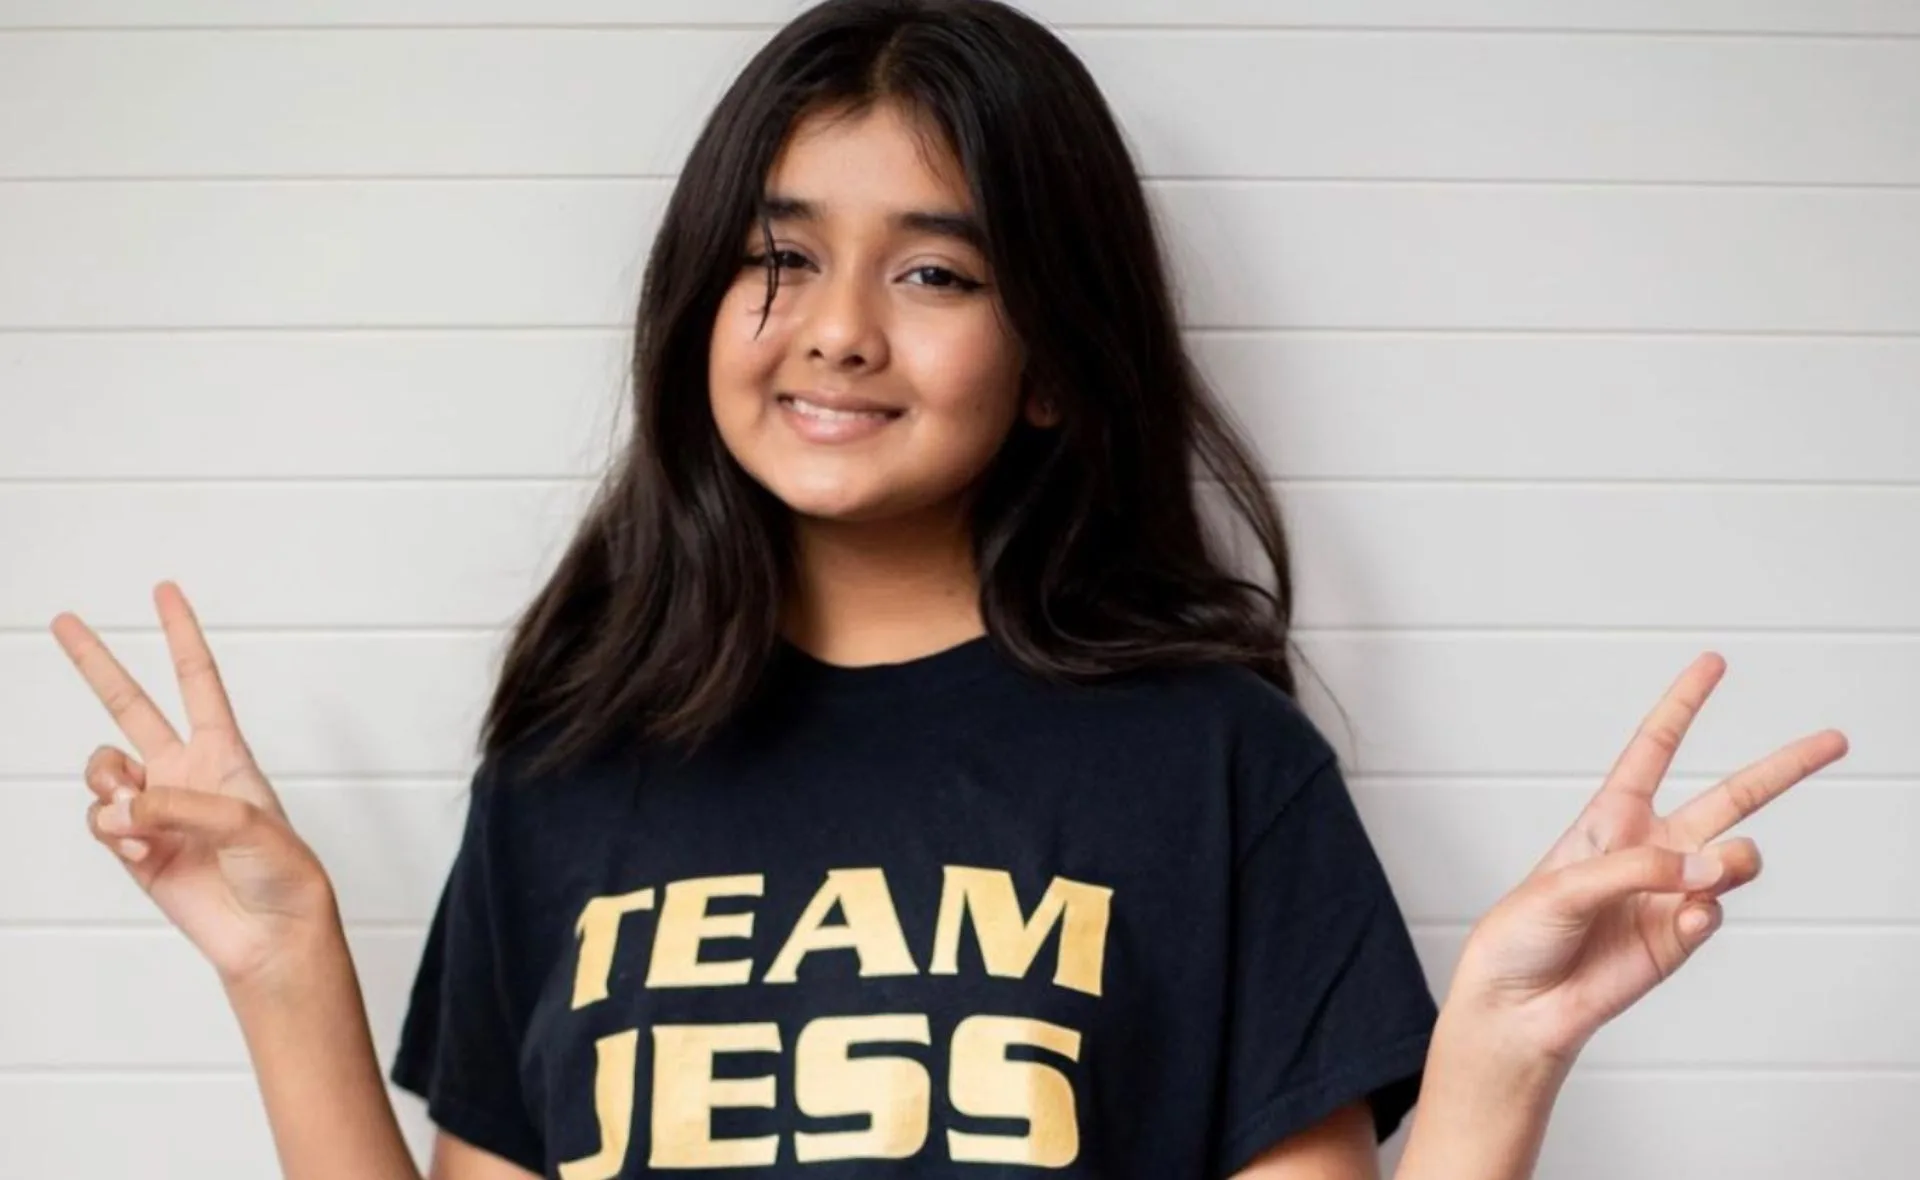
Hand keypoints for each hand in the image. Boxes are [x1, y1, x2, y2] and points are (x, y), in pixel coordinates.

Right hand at [52, 581, 336, 990]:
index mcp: (225, 752)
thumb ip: (180, 804)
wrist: (269, 934)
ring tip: (137, 816)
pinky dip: (110, 829)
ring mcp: (155, 808)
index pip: (198, 680)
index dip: (181, 634)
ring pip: (102, 770)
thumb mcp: (247, 823)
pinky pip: (99, 820)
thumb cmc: (282, 874)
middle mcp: (184, 772)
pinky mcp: (132, 846)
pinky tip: (139, 847)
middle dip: (97, 663)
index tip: (165, 590)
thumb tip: (120, 806)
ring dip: (108, 785)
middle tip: (65, 620)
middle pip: (130, 704)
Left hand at [1447, 651, 1848, 1064]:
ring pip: (1735, 859)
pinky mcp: (1681, 937)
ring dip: (1734, 861)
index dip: (1683, 705)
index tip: (1713, 663)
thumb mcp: (1563, 884)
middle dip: (1783, 768)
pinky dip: (1703, 913)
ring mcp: (1671, 893)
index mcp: (1610, 817)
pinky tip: (1682, 920)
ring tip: (1710, 874)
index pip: (1654, 748)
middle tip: (1833, 741)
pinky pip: (1713, 913)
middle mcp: (1649, 849)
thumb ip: (1638, 868)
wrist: (1519, 1004)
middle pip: (1731, 797)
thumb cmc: (1521, 934)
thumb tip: (1709, 869)